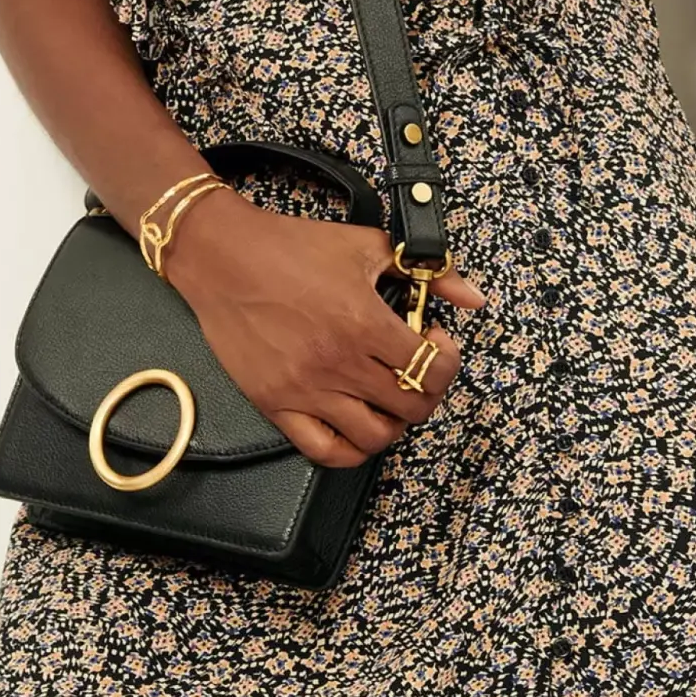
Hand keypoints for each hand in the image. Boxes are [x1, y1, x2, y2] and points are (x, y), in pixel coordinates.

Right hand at [164, 187, 487, 466]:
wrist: (222, 256)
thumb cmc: (290, 246)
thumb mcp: (365, 245)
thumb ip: (427, 271)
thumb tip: (473, 296)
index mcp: (364, 322)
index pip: (433, 369)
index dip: (447, 357)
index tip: (434, 339)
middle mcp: (338, 364)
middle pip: (411, 408)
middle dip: (427, 389)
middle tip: (417, 368)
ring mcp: (306, 390)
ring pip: (374, 437)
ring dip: (393, 421)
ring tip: (388, 395)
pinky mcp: (276, 404)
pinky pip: (324, 451)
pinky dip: (350, 448)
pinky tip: (356, 422)